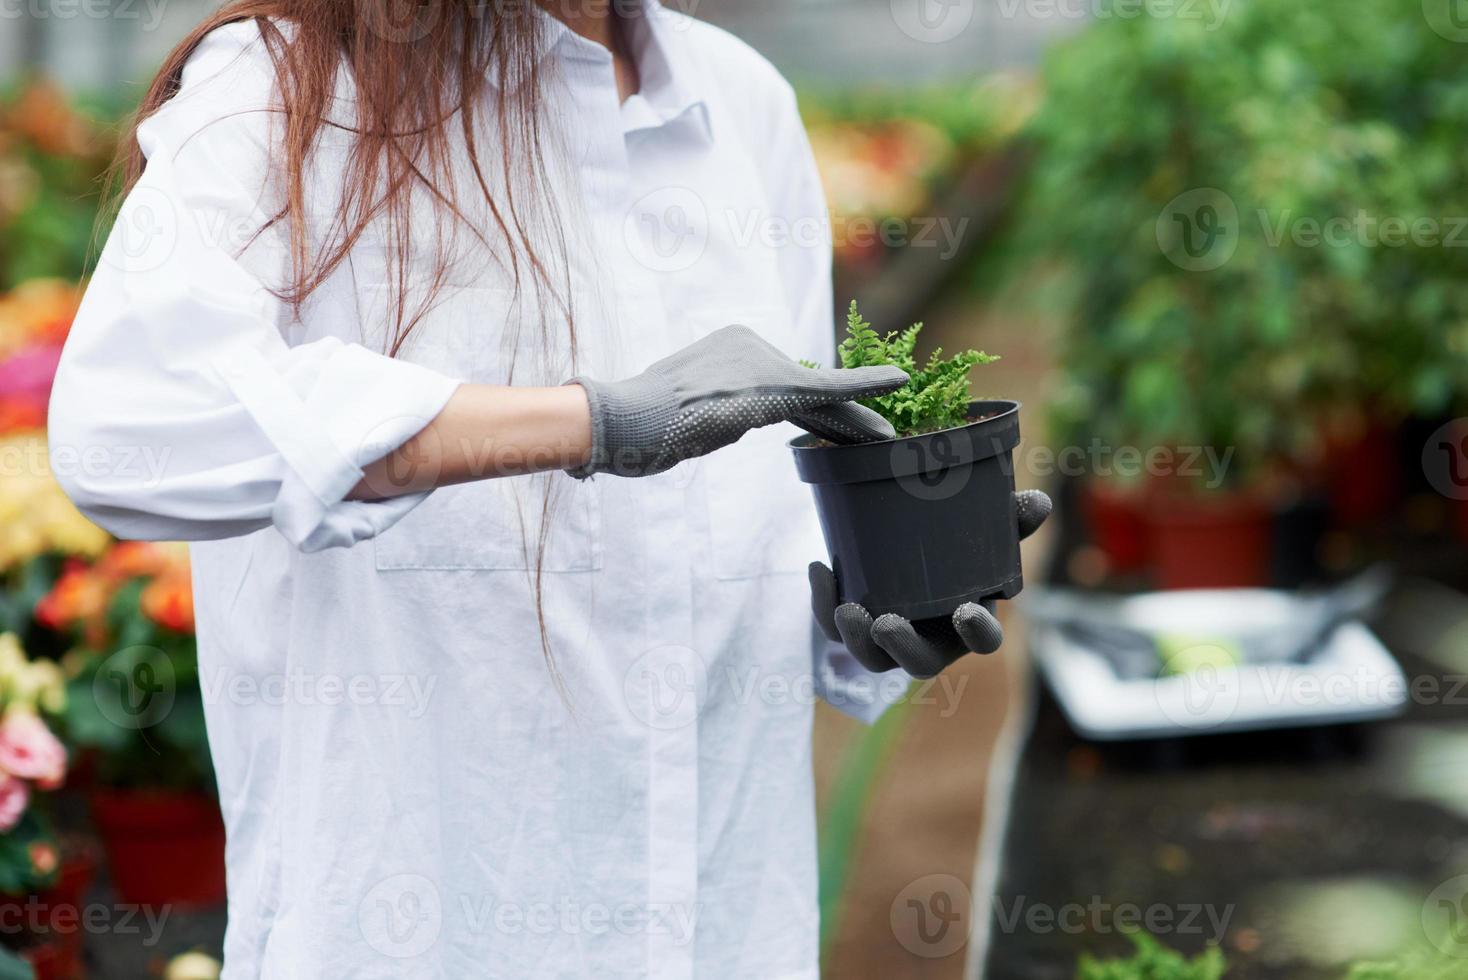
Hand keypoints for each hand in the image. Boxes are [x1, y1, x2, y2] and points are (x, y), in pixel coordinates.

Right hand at [566, 325, 907, 477]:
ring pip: (820, 398)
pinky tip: (899, 380)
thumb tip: (713, 421)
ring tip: (888, 436)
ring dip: (854, 420)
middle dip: (842, 416)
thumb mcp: (677, 410)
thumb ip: (707, 408)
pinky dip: (866, 385)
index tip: (831, 431)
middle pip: (805, 390)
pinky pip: (830, 387)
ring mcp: (762, 362)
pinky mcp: (775, 386)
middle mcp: (750, 343)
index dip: (810, 413)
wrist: (624, 421)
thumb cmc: (635, 425)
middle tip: (877, 433)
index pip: (779, 383)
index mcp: (728, 345)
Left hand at [810, 489, 1052, 677]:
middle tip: (885, 624)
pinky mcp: (854, 629)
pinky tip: (822, 569)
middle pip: (918, 663)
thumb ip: (1010, 521)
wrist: (906, 545)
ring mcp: (889, 642)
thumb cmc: (956, 547)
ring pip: (870, 659)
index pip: (982, 642)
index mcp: (968, 625)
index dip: (977, 633)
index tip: (968, 611)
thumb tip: (1039, 502)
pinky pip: (834, 631)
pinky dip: (823, 604)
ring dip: (855, 640)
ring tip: (845, 608)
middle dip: (901, 648)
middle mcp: (930, 642)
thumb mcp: (984, 531)